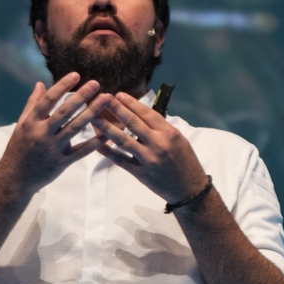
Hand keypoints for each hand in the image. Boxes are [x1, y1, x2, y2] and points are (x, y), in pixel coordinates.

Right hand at [0, 73, 106, 196]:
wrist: (15, 179)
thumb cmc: (18, 148)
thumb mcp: (21, 125)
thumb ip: (32, 104)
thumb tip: (40, 83)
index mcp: (31, 122)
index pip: (48, 100)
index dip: (62, 86)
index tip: (76, 75)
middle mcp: (41, 134)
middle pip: (64, 112)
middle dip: (81, 96)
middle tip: (96, 83)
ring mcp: (52, 149)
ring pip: (75, 128)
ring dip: (92, 112)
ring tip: (105, 99)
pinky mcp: (62, 163)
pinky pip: (82, 151)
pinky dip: (96, 141)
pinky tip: (108, 131)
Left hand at [92, 93, 207, 204]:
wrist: (190, 189)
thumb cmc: (186, 161)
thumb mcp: (179, 140)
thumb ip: (161, 129)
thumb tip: (141, 116)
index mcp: (168, 132)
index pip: (147, 113)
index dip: (131, 103)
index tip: (118, 94)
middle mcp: (157, 143)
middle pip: (133, 123)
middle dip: (116, 108)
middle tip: (103, 97)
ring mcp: (147, 159)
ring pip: (123, 140)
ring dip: (106, 128)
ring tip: (93, 117)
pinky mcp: (140, 173)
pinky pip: (121, 160)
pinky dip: (108, 152)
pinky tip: (97, 145)